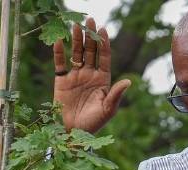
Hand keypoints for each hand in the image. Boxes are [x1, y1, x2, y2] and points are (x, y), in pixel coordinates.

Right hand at [52, 17, 131, 133]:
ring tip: (75, 26)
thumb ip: (116, 94)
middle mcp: (90, 74)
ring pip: (76, 54)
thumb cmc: (93, 123)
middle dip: (90, 36)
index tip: (103, 30)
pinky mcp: (62, 81)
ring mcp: (75, 76)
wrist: (73, 133)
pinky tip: (58, 41)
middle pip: (90, 51)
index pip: (105, 57)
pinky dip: (59, 53)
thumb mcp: (107, 109)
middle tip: (89, 20)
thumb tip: (128, 81)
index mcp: (103, 79)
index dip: (104, 44)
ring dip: (76, 40)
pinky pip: (60, 64)